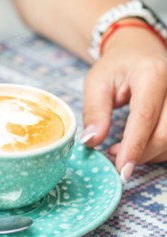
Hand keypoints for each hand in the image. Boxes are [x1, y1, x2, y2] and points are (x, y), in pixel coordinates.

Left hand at [81, 23, 166, 180]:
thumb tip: (92, 142)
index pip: (145, 117)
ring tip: (123, 152)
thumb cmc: (115, 67)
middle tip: (115, 160)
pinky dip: (158, 150)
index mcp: (151, 74)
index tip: (121, 170)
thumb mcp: (96, 84)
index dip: (133, 147)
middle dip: (141, 154)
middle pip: (165, 133)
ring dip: (150, 155)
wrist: (137, 52)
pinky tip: (139, 148)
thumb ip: (94, 112)